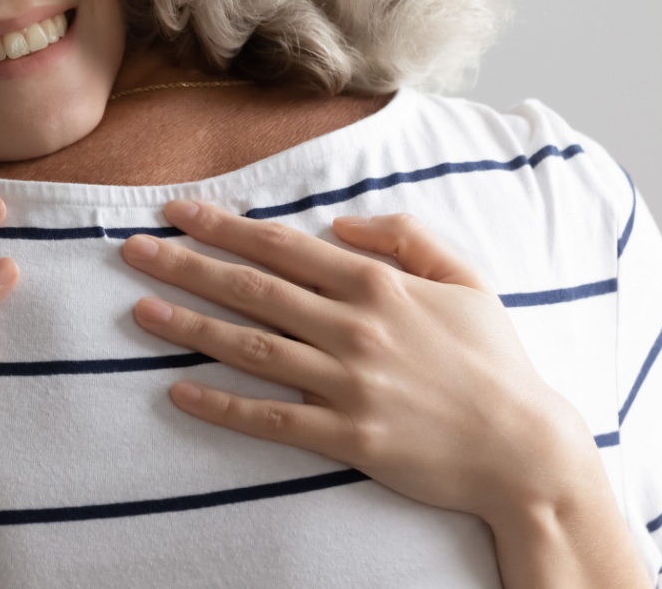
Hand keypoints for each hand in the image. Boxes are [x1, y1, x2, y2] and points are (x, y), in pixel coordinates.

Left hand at [121, 201, 648, 588]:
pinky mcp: (348, 437)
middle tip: (133, 249)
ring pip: (252, 347)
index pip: (282, 246)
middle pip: (253, 288)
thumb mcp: (466, 280)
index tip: (176, 210)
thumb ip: (406, 237)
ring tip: (139, 310)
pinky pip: (271, 418)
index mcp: (378, 285)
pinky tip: (178, 392)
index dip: (224, 226)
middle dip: (187, 265)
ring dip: (190, 326)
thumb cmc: (495, 361)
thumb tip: (339, 224)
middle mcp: (355, 329)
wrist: (528, 450)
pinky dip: (222, 406)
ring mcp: (349, 384)